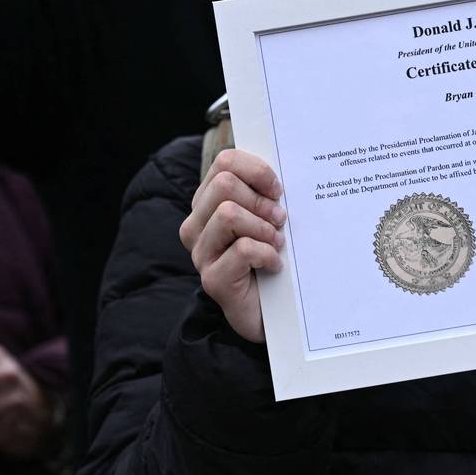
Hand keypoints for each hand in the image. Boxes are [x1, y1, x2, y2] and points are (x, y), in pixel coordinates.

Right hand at [179, 149, 285, 343]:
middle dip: (260, 200)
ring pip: (229, 214)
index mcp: (207, 203)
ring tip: (276, 243)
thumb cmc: (270, 258)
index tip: (277, 190)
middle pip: (224, 184)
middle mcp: (196, 225)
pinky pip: (243, 249)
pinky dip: (267, 254)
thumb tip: (279, 174)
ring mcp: (201, 253)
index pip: (224, 162)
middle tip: (279, 220)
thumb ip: (264, 195)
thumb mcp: (267, 219)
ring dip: (263, 228)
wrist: (269, 312)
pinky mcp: (212, 279)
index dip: (256, 170)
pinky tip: (274, 265)